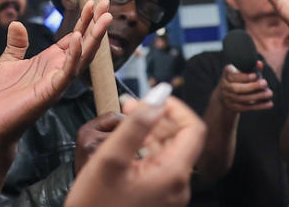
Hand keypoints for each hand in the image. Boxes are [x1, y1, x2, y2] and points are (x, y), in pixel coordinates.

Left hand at [0, 0, 111, 144]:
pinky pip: (67, 72)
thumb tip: (16, 23)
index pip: (74, 37)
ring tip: (105, 18)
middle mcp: (59, 70)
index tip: (93, 2)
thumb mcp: (8, 62)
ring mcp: (58, 81)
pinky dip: (73, 55)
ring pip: (83, 56)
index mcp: (51, 61)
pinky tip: (77, 38)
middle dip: (96, 23)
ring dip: (94, 37)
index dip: (84, 21)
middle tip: (107, 2)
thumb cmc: (2, 96)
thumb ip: (16, 44)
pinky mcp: (51, 92)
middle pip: (84, 43)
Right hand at [65, 89, 205, 206]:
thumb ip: (137, 123)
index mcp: (173, 173)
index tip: (151, 96)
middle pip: (182, 139)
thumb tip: (160, 92)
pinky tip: (128, 143)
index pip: (193, 128)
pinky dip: (147, 148)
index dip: (175, 107)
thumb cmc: (95, 204)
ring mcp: (170, 194)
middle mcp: (178, 185)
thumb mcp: (111, 157)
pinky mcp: (159, 199)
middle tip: (131, 103)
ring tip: (127, 117)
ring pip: (170, 151)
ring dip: (152, 130)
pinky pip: (161, 166)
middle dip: (159, 116)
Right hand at [213, 61, 272, 113]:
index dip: (244, 77)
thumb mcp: (240, 71)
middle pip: (236, 89)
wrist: (225, 94)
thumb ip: (250, 68)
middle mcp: (225, 86)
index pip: (232, 76)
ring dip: (257, 96)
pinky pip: (247, 107)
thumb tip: (259, 64)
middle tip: (265, 83)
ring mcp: (228, 98)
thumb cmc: (237, 79)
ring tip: (269, 93)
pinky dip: (259, 106)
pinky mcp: (234, 107)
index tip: (255, 75)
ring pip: (242, 99)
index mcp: (227, 74)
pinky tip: (269, 103)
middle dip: (252, 87)